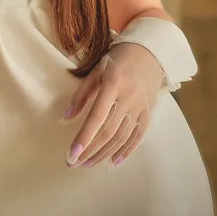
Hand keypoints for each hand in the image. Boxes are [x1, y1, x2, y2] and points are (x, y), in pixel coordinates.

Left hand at [61, 43, 165, 167]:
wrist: (151, 51)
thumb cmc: (118, 58)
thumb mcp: (97, 70)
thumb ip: (81, 95)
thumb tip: (65, 119)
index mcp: (114, 84)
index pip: (96, 117)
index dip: (84, 137)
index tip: (71, 154)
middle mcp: (129, 98)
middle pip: (108, 131)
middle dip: (90, 150)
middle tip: (74, 163)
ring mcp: (141, 107)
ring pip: (121, 137)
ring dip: (103, 153)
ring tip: (87, 164)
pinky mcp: (149, 112)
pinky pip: (138, 136)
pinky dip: (126, 150)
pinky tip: (114, 161)